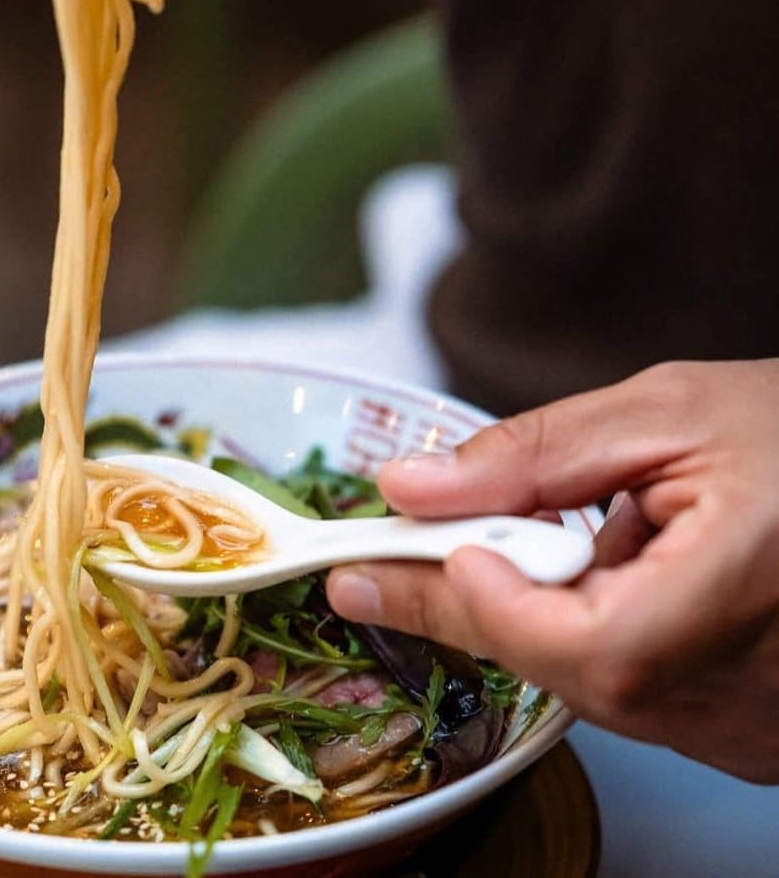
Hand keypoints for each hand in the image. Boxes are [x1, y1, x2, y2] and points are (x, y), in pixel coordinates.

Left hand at [326, 360, 778, 782]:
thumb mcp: (666, 412)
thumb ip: (534, 454)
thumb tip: (413, 487)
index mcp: (747, 593)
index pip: (591, 645)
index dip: (494, 600)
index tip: (425, 543)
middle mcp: (755, 693)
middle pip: (574, 671)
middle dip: (476, 598)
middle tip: (399, 548)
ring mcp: (750, 726)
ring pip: (591, 686)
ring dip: (531, 609)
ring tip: (527, 536)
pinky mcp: (742, 730)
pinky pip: (630, 692)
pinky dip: (582, 629)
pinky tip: (597, 572)